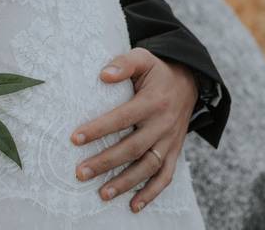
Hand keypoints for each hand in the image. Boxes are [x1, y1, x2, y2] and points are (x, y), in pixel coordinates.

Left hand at [70, 48, 196, 212]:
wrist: (190, 82)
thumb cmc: (157, 71)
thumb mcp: (143, 58)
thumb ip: (124, 63)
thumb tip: (103, 75)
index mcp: (152, 102)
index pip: (122, 118)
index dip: (98, 129)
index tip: (75, 138)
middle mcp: (163, 125)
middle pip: (132, 148)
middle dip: (105, 162)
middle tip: (80, 172)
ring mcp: (170, 141)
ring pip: (148, 167)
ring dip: (125, 183)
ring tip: (101, 193)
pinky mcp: (174, 152)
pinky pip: (165, 177)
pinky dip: (151, 193)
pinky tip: (133, 206)